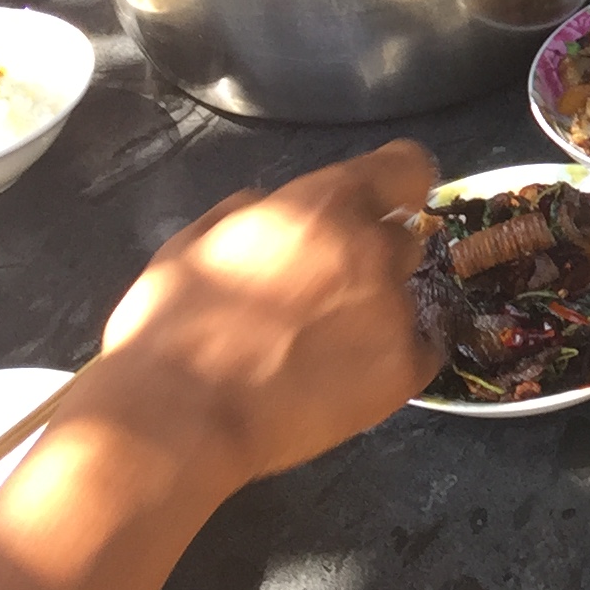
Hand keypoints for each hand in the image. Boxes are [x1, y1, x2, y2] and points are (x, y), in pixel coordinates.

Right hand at [94, 140, 438, 488]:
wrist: (179, 422)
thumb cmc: (172, 328)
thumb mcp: (196, 242)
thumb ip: (254, 212)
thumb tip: (280, 207)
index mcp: (326, 205)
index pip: (406, 167)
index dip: (395, 183)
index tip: (383, 201)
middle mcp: (374, 249)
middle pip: (401, 239)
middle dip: (371, 258)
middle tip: (322, 295)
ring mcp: (395, 312)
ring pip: (404, 299)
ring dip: (374, 313)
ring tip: (321, 350)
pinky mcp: (403, 371)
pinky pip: (416, 352)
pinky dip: (389, 361)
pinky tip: (344, 380)